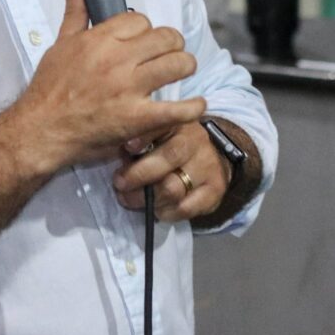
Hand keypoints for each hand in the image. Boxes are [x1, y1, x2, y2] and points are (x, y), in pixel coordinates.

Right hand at [11, 0, 205, 175]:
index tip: (143, 41)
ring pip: (178, 64)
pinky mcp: (138, 118)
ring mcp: (129, 89)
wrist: (41, 129)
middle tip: (169, 53)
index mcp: (99, 39)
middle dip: (172, 43)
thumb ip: (74, 13)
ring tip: (181, 71)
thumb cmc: (48, 88)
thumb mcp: (59, 45)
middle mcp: (117, 60)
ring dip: (185, 66)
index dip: (145, 29)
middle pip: (166, 38)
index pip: (140, 20)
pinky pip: (179, 109)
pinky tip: (196, 104)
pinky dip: (194, 106)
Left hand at [112, 120, 230, 222]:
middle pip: (167, 159)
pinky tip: (156, 210)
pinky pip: (186, 208)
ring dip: (146, 199)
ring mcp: (208, 165)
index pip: (160, 125)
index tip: (127, 147)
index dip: (143, 136)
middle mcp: (195, 140)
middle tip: (119, 184)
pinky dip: (166, 212)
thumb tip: (121, 148)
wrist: (210, 156)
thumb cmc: (170, 143)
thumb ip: (139, 137)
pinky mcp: (215, 190)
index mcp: (177, 121)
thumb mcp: (155, 132)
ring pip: (173, 188)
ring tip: (129, 199)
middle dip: (137, 176)